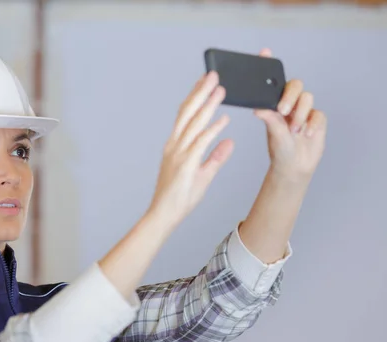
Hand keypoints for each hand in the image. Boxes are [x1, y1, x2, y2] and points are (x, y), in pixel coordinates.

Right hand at [148, 71, 233, 228]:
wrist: (164, 215)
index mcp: (175, 145)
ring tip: (221, 88)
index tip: (204, 81)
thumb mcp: (203, 174)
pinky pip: (201, 142)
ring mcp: (179, 153)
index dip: (195, 97)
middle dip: (201, 92)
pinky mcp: (186, 164)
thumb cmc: (178, 197)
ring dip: (208, 104)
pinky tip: (224, 119)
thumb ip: (216, 156)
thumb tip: (229, 142)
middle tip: (213, 74)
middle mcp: (175, 145)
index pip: (185, 115)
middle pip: (188, 112)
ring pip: (194, 123)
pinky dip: (212, 129)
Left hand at [254, 48, 326, 182]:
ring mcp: (305, 110)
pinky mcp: (317, 119)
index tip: (264, 52)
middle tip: (283, 111)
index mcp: (275, 103)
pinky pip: (317, 114)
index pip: (273, 81)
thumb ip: (269, 119)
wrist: (294, 166)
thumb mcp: (273, 134)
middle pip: (295, 85)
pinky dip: (311, 124)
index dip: (269, 65)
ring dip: (300, 115)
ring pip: (307, 98)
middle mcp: (290, 103)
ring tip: (294, 131)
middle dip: (290, 96)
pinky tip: (306, 134)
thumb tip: (258, 108)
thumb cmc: (279, 149)